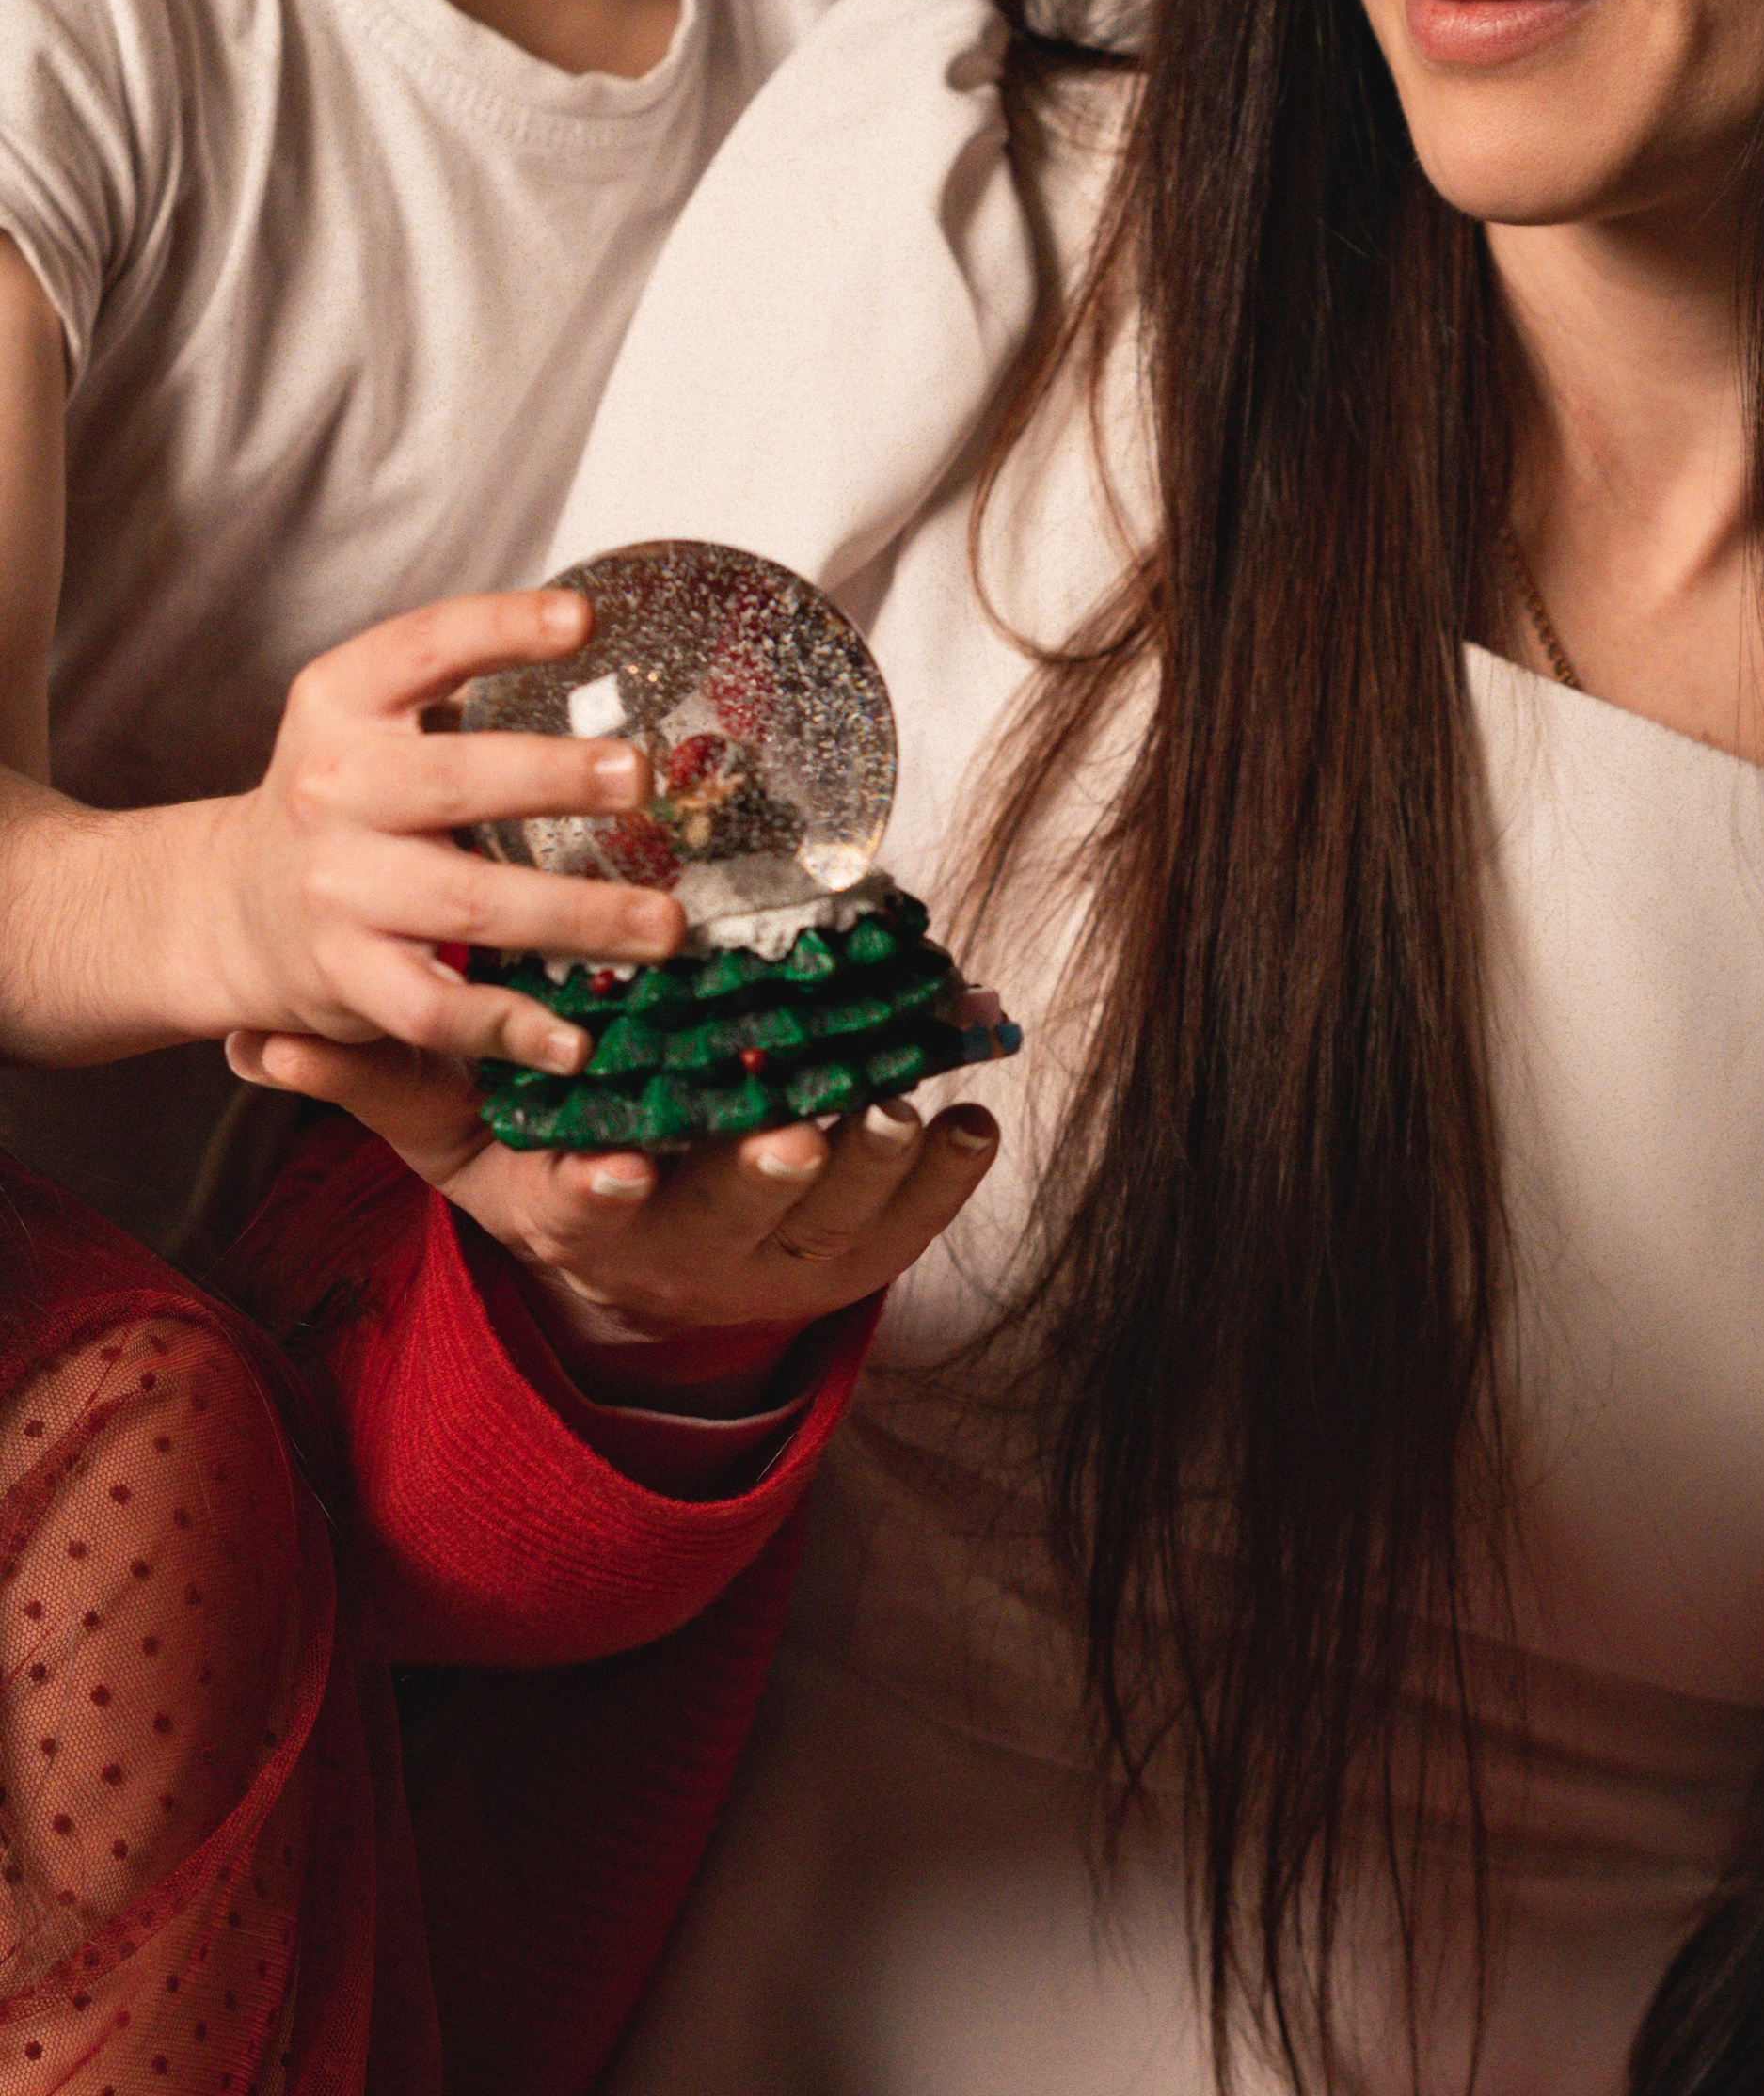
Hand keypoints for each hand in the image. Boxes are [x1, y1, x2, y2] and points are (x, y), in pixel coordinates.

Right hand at [196, 590, 685, 1074]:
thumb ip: (461, 687)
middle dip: (554, 779)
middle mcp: (333, 788)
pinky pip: (434, 1008)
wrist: (230, 902)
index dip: (502, 628)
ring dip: (577, 917)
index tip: (585, 621)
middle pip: (454, 781)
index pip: (424, 647)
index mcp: (343, 702)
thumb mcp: (372, 716)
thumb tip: (606, 649)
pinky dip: (509, 1028)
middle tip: (641, 778)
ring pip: (469, 905)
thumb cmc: (345, 795)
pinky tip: (575, 1041)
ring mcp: (337, 889)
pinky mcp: (344, 977)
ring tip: (666, 924)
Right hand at [226, 1031, 1002, 1408]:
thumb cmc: (542, 1155)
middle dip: (762, 1182)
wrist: (645, 1245)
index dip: (605, 1194)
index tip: (619, 1171)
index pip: (589, 1211)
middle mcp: (685, 1247)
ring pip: (831, 1223)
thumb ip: (377, 1081)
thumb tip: (263, 1040)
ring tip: (890, 1110)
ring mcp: (778, 1253)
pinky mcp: (856, 1246)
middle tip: (793, 1136)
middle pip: (730, 1222)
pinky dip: (943, 1175)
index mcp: (586, 1215)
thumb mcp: (454, 1129)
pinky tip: (969, 1121)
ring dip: (866, 1171)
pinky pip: (910, 1222)